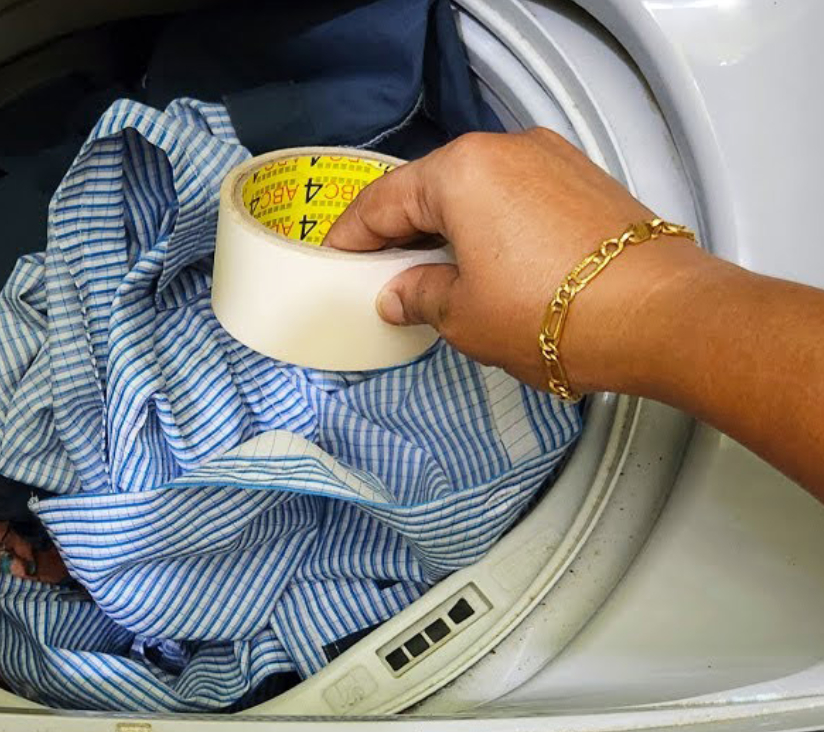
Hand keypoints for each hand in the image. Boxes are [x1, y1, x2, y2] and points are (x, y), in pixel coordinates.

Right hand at [324, 128, 709, 392]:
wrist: (658, 317)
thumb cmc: (554, 313)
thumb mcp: (462, 316)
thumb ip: (418, 296)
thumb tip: (401, 294)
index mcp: (460, 170)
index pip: (383, 201)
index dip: (351, 238)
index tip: (336, 262)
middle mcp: (506, 149)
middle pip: (431, 189)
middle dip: (403, 233)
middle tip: (382, 276)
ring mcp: (552, 160)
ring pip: (478, 191)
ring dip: (450, 230)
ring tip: (438, 279)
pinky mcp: (586, 182)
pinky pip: (518, 198)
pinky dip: (493, 227)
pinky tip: (490, 267)